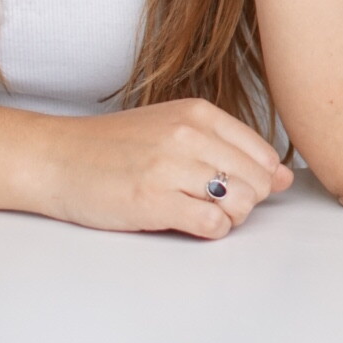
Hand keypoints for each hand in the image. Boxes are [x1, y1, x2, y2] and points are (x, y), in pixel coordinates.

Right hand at [42, 97, 293, 239]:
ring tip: (199, 210)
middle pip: (256, 181)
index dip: (258, 179)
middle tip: (212, 202)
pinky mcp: (153, 201)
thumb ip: (228, 147)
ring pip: (240, 203)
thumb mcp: (172, 128)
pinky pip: (212, 225)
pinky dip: (210, 230)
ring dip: (228, 217)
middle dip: (246, 201)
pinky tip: (186, 220)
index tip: (235, 186)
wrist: (58, 158)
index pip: (261, 152)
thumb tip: (284, 176)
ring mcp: (170, 166)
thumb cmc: (114, 147)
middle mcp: (187, 133)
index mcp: (196, 112)